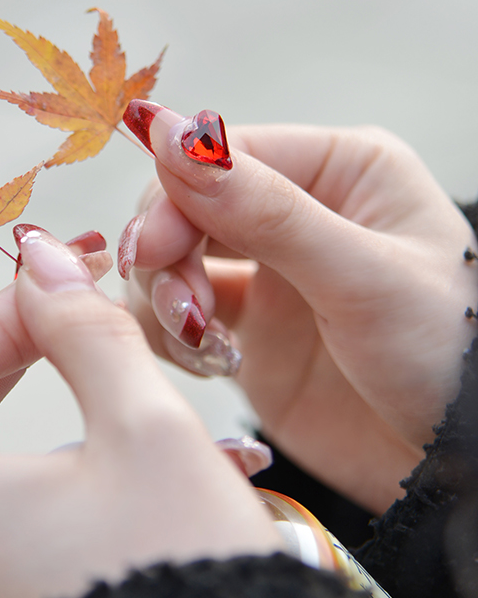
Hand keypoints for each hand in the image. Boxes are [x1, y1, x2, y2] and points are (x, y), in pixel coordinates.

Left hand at [0, 226, 281, 597]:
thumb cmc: (185, 584)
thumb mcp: (147, 432)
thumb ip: (84, 331)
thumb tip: (43, 262)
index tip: (61, 304)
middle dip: (18, 372)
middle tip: (85, 341)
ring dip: (47, 444)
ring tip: (134, 438)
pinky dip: (44, 510)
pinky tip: (118, 508)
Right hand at [120, 101, 477, 513]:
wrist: (452, 463)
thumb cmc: (449, 356)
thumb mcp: (364, 276)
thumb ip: (266, 211)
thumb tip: (171, 135)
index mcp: (338, 172)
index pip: (225, 156)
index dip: (175, 196)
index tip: (149, 247)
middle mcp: (294, 217)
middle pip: (185, 207)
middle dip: (167, 257)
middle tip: (182, 308)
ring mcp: (266, 277)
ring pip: (171, 264)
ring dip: (166, 302)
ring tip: (203, 346)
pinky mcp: (245, 333)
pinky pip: (176, 319)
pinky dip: (172, 338)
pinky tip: (208, 362)